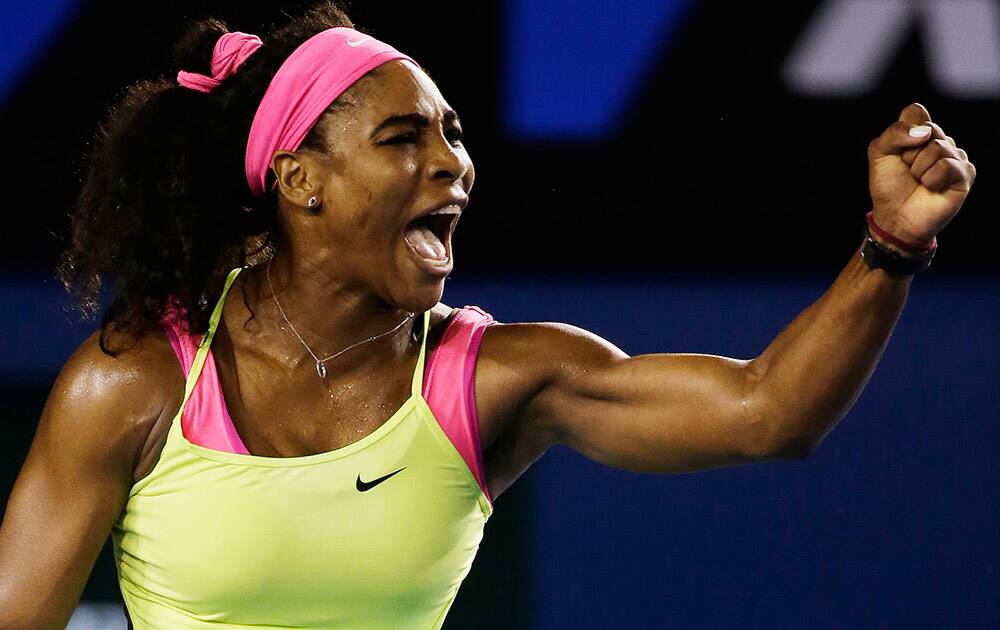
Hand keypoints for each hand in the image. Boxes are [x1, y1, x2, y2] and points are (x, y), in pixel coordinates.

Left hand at [867, 103, 975, 246]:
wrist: (895, 217)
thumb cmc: (888, 186)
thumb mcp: (879, 154)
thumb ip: (895, 133)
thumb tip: (925, 132)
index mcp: (920, 132)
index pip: (915, 112)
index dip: (902, 132)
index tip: (897, 152)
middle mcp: (940, 141)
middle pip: (928, 128)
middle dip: (909, 153)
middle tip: (908, 170)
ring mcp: (955, 156)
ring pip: (938, 147)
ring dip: (919, 168)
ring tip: (919, 181)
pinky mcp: (965, 173)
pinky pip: (947, 165)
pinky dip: (932, 179)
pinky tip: (931, 187)